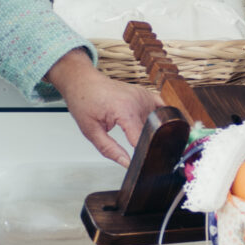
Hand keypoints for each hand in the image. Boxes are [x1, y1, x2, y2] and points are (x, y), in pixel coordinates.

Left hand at [46, 49, 163, 166]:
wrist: (83, 82)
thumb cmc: (84, 101)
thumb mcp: (90, 131)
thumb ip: (109, 149)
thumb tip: (126, 163)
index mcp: (124, 110)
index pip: (142, 140)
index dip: (141, 154)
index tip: (140, 162)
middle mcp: (138, 101)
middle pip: (152, 132)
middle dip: (146, 144)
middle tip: (135, 149)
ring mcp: (144, 96)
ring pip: (157, 123)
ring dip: (151, 131)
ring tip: (135, 133)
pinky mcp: (146, 94)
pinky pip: (162, 109)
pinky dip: (159, 119)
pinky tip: (150, 124)